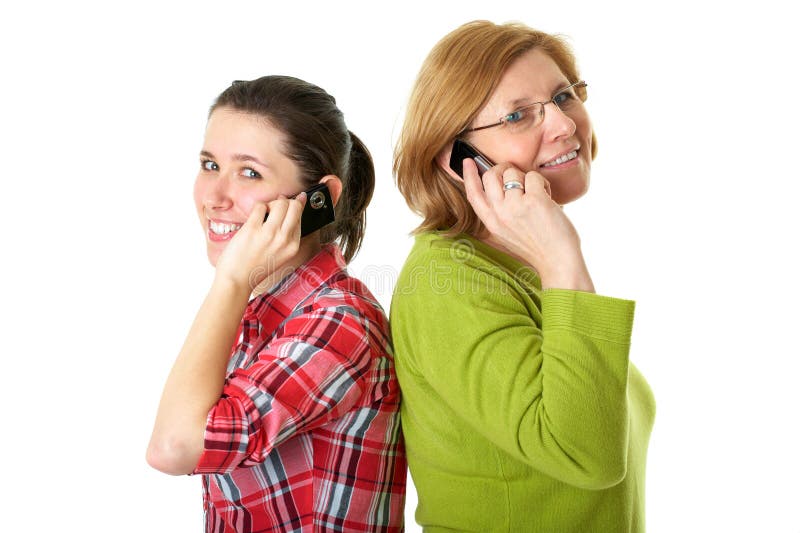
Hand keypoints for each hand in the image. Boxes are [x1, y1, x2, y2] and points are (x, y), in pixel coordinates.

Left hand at [213, 193, 306, 291]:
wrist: (236, 280)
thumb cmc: (255, 269)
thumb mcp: (280, 255)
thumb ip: (286, 236)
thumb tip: (288, 210)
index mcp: (292, 246)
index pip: (300, 217)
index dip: (294, 207)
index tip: (290, 202)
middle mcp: (284, 239)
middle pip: (294, 206)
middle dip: (286, 201)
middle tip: (276, 206)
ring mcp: (269, 234)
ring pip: (279, 203)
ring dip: (272, 203)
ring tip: (265, 212)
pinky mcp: (252, 229)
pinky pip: (260, 206)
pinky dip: (258, 207)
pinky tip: (254, 217)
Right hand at [462, 159, 593, 290]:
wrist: (558, 261)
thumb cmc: (537, 246)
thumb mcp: (507, 232)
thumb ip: (499, 212)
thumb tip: (498, 183)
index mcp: (491, 222)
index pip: (472, 194)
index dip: (468, 175)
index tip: (468, 161)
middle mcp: (500, 214)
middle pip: (490, 175)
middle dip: (503, 169)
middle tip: (516, 175)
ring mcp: (516, 206)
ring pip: (513, 173)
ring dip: (526, 178)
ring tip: (536, 194)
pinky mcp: (534, 201)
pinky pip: (533, 176)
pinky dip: (543, 183)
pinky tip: (547, 197)